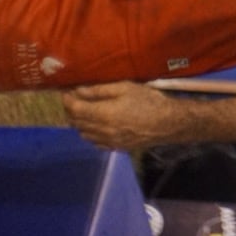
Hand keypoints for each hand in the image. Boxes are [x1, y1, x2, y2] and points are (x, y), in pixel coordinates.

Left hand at [62, 81, 185, 149]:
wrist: (168, 123)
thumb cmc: (148, 100)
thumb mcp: (125, 88)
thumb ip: (99, 90)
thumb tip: (78, 90)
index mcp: (103, 114)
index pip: (75, 109)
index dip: (67, 100)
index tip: (67, 91)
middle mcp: (101, 131)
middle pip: (76, 123)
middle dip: (72, 110)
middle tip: (75, 98)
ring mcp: (108, 142)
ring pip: (83, 134)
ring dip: (80, 122)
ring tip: (86, 111)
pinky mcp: (115, 147)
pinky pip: (94, 142)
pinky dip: (90, 133)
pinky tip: (97, 125)